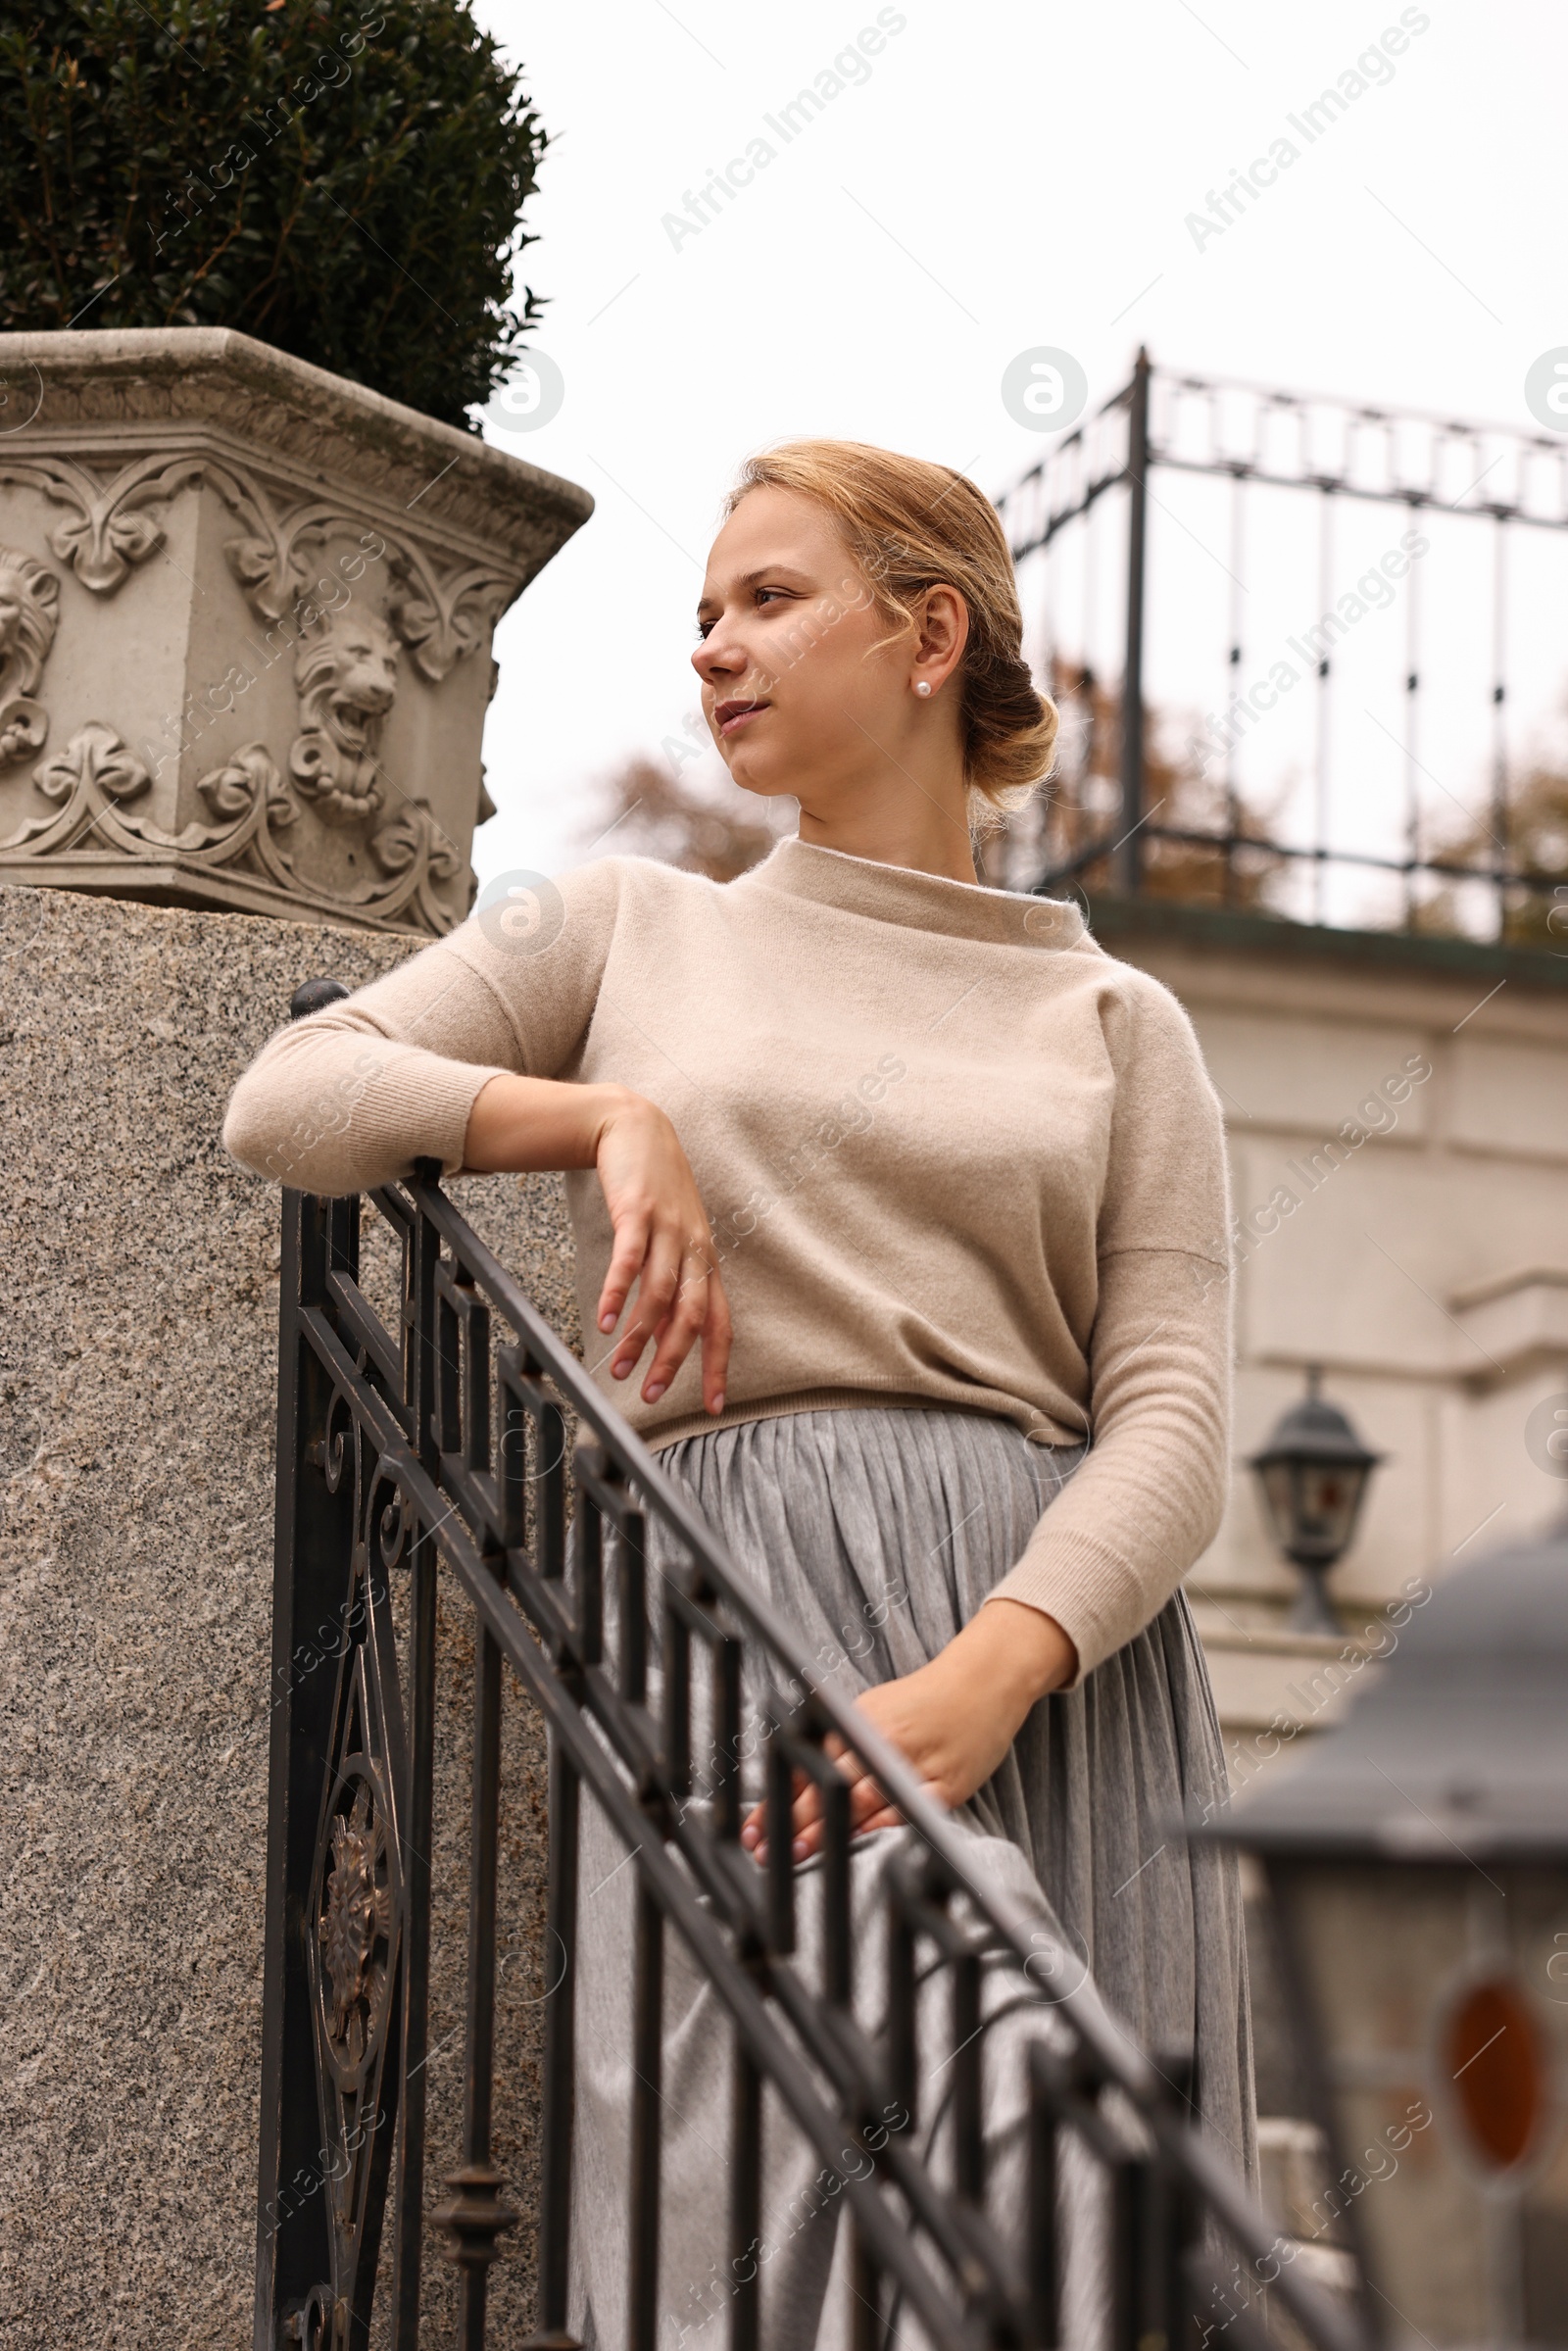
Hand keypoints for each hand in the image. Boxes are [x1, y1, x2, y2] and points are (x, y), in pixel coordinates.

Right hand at [591, 1090, 730, 1410]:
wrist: (634, 1127)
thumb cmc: (654, 1190)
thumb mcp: (673, 1236)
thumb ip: (672, 1283)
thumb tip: (661, 1336)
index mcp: (705, 1261)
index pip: (720, 1323)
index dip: (718, 1365)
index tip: (714, 1405)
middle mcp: (694, 1248)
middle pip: (693, 1315)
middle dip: (674, 1360)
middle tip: (651, 1393)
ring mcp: (668, 1229)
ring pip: (659, 1294)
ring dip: (638, 1335)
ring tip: (617, 1366)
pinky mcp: (637, 1212)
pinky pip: (629, 1260)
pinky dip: (616, 1293)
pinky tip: (602, 1320)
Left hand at [741, 1600, 1077, 1863]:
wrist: (983, 1682)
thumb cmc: (922, 1701)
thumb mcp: (873, 1711)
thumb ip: (838, 1741)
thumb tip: (793, 1778)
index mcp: (858, 1721)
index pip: (809, 1763)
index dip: (779, 1799)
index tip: (752, 1830)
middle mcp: (883, 1740)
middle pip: (832, 1784)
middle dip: (796, 1820)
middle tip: (767, 1852)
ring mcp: (916, 1762)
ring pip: (866, 1799)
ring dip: (832, 1829)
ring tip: (802, 1854)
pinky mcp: (948, 1783)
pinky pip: (912, 1808)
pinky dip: (887, 1826)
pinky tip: (863, 1844)